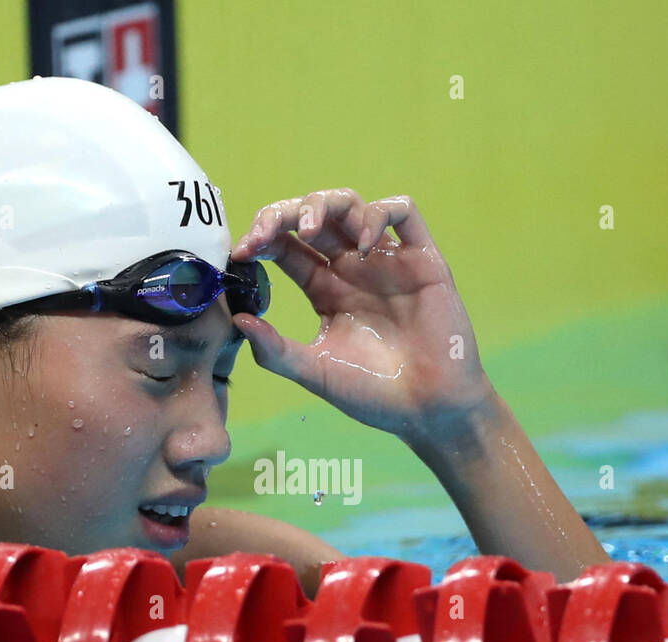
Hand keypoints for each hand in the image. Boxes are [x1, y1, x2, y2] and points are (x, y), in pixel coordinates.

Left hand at [230, 188, 492, 443]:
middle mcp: (352, 268)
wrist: (430, 411)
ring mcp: (386, 260)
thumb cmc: (374, 394)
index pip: (286, 246)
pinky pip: (404, 213)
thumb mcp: (316, 373)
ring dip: (324, 205)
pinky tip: (364, 245)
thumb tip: (236, 319)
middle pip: (313, 217)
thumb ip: (276, 351)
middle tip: (265, 233)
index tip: (242, 252)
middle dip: (284, 214)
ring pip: (351, 205)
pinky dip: (379, 215)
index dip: (262, 239)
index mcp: (324, 289)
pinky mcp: (422, 260)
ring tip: (310, 230)